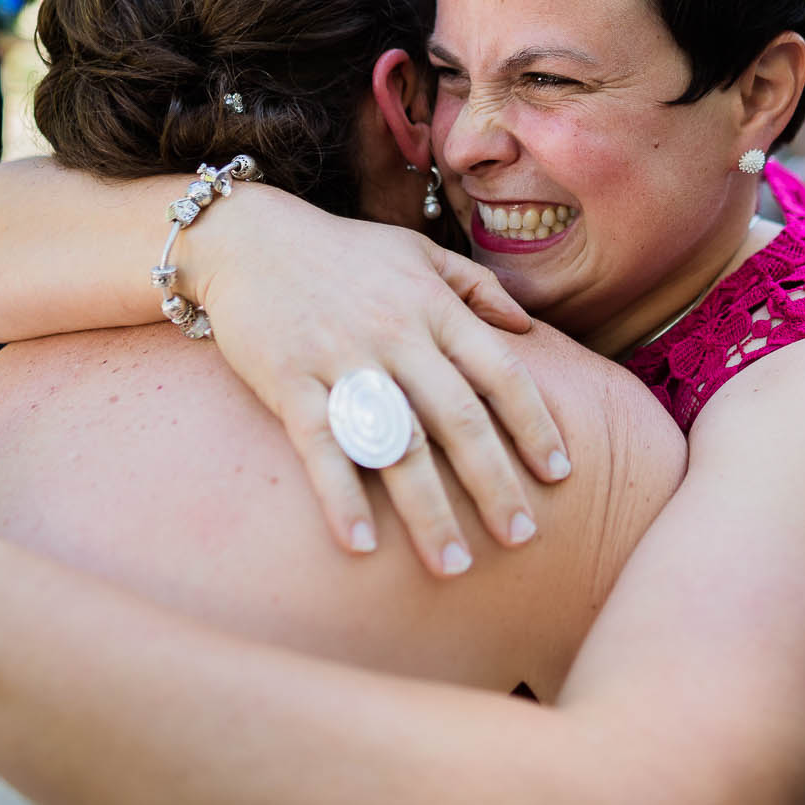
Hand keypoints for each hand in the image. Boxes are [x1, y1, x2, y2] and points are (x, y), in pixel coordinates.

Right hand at [179, 185, 568, 576]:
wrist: (246, 238)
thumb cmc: (340, 251)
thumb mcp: (416, 252)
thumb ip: (475, 285)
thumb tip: (527, 325)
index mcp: (433, 306)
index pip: (500, 372)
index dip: (534, 425)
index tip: (559, 475)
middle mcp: (396, 334)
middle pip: (458, 420)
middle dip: (494, 484)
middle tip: (521, 537)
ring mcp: (342, 359)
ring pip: (397, 444)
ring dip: (429, 511)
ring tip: (453, 565)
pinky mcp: (289, 381)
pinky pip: (321, 448)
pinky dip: (341, 498)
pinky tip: (362, 546)